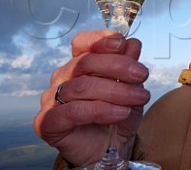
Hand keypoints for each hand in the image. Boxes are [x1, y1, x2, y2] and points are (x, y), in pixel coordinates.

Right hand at [33, 30, 150, 166]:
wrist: (111, 149)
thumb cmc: (117, 115)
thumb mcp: (131, 88)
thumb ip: (129, 65)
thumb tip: (133, 43)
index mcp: (79, 64)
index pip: (82, 43)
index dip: (100, 40)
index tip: (122, 43)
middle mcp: (63, 78)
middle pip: (85, 62)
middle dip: (118, 66)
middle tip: (142, 74)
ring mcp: (52, 99)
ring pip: (82, 86)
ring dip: (115, 91)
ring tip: (137, 98)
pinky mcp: (48, 122)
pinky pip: (72, 111)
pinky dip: (100, 110)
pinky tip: (120, 112)